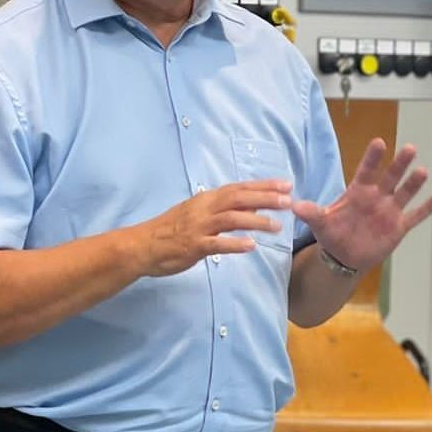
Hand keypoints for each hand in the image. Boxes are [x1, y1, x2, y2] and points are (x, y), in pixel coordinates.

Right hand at [138, 180, 292, 276]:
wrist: (142, 245)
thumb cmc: (171, 229)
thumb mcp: (198, 213)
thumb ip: (224, 209)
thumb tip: (252, 205)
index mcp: (207, 199)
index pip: (240, 188)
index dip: (264, 185)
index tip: (286, 184)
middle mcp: (204, 208)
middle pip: (239, 198)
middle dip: (265, 198)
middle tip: (288, 201)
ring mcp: (199, 226)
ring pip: (232, 219)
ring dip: (256, 221)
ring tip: (276, 226)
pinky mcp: (193, 245)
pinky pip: (216, 244)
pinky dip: (234, 244)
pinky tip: (251, 246)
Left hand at [293, 139, 431, 272]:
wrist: (344, 256)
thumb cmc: (332, 234)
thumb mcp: (320, 223)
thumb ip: (311, 213)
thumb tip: (294, 206)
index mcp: (358, 191)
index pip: (366, 170)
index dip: (373, 157)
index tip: (379, 142)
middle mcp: (377, 196)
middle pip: (390, 177)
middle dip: (399, 164)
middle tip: (409, 148)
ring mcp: (389, 210)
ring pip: (405, 193)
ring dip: (414, 183)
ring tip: (422, 171)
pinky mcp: (399, 226)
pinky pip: (416, 215)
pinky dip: (429, 206)